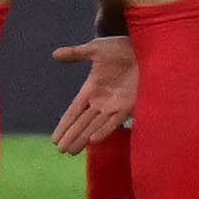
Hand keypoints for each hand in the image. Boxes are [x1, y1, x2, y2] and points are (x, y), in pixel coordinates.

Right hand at [45, 31, 137, 153]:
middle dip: (71, 136)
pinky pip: (113, 122)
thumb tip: (54, 55)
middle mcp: (101, 102)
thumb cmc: (120, 48)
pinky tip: (92, 140)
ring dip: (83, 138)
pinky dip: (103, 131)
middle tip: (60, 150)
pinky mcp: (128, 107)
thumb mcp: (96, 49)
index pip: (73, 111)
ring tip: (71, 150)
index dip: (64, 124)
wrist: (144, 48)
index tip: (54, 139)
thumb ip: (75, 54)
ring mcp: (114, 106)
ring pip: (94, 126)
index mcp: (91, 89)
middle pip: (82, 122)